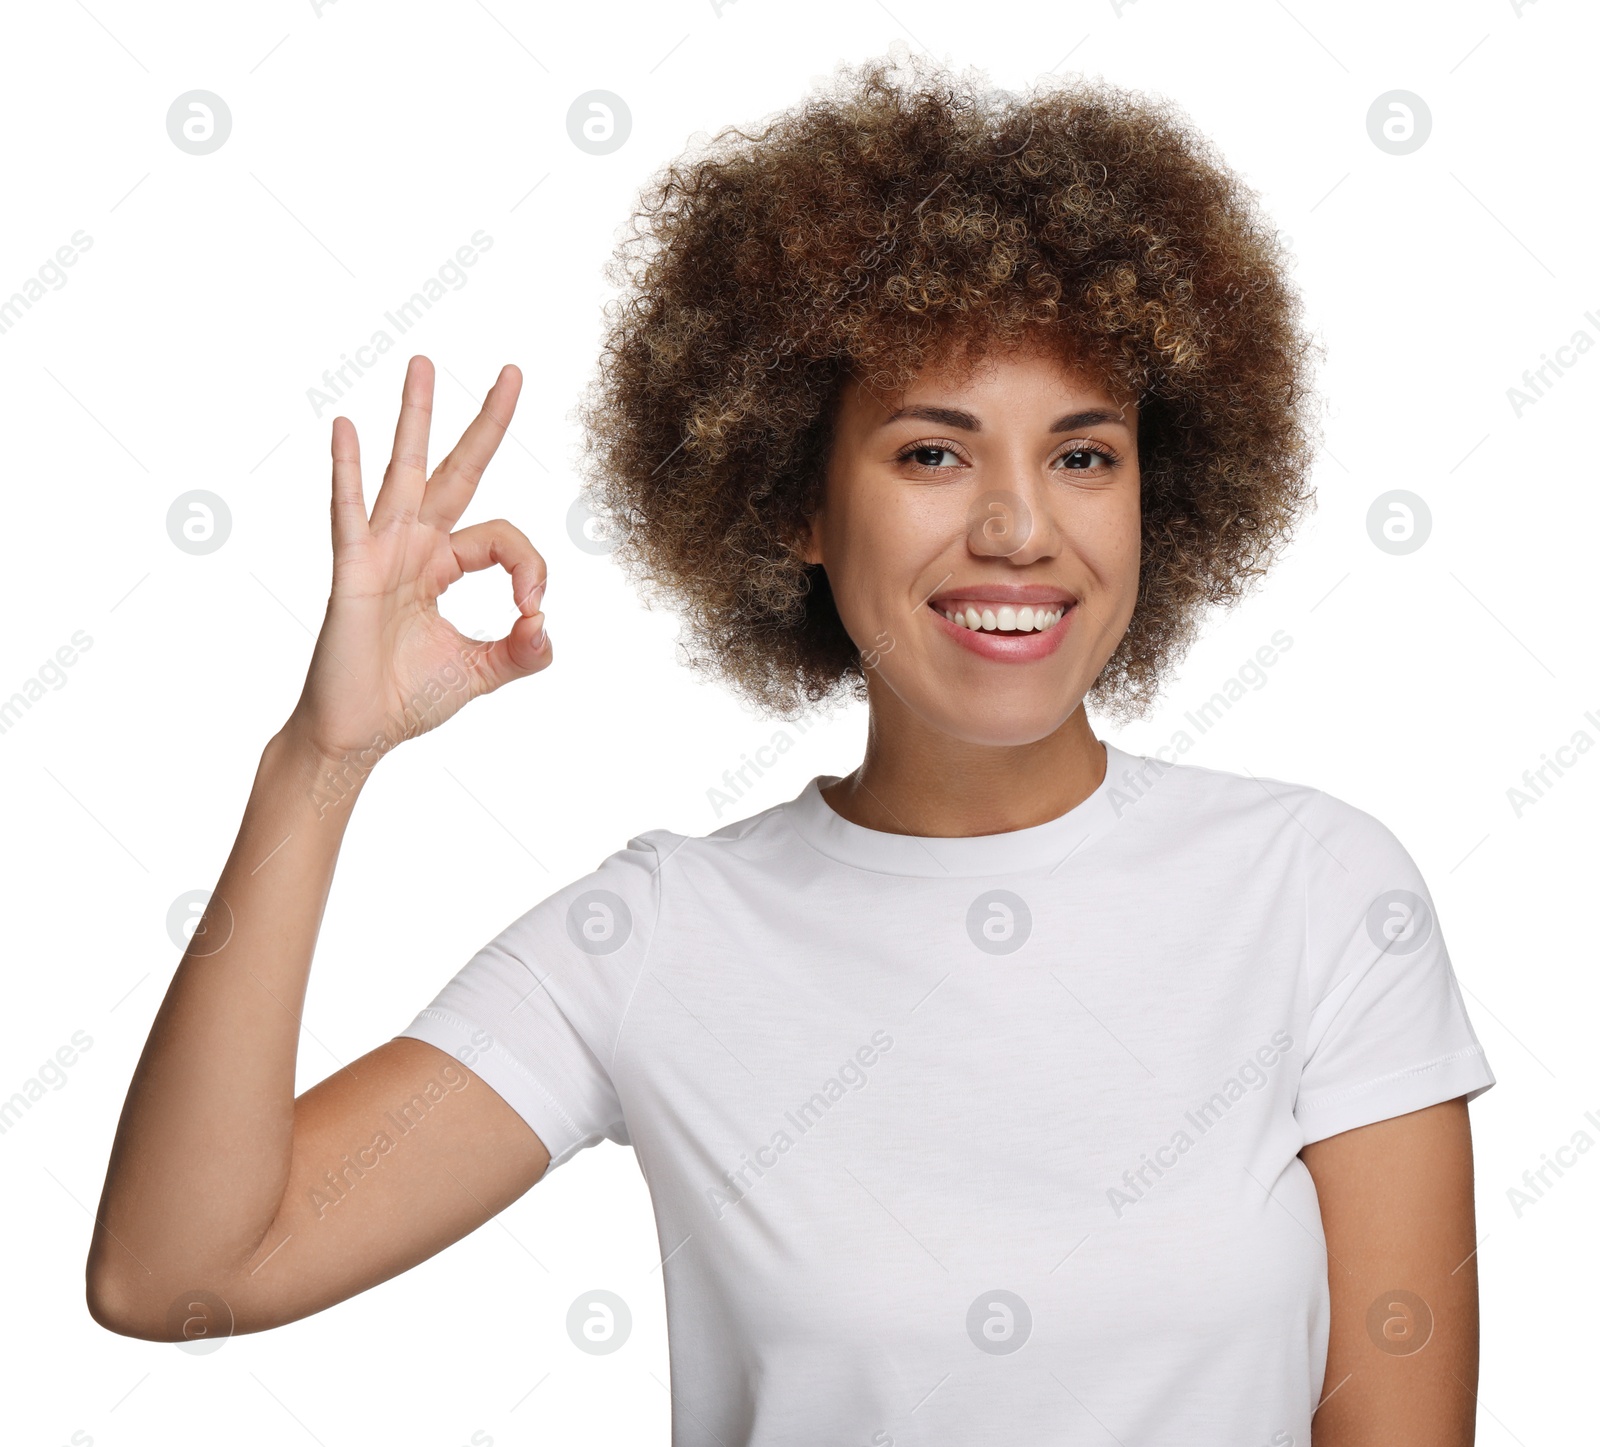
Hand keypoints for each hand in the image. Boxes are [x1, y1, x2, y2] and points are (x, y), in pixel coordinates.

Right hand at [281, 355, 548, 770]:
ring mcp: (380, 553)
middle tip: (513, 371)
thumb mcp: (482, 671)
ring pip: (405, 473)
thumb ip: (523, 652)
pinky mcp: (351, 571)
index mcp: (443, 565)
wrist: (356, 734)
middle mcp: (414, 547)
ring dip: (415, 418)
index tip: (532, 612)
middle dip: (485, 422)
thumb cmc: (405, 699)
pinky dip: (348, 471)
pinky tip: (348, 429)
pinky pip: (349, 513)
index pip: (503, 537)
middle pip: (458, 471)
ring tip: (424, 363)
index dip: (530, 567)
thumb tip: (548, 628)